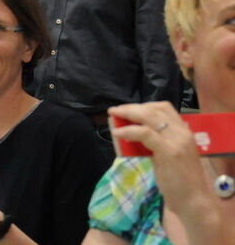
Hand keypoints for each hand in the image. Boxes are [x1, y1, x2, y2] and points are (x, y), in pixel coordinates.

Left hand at [107, 102, 212, 219]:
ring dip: (128, 114)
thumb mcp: (167, 155)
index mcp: (184, 131)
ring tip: (113, 116)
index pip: (164, 108)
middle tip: (115, 110)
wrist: (194, 201)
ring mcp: (177, 141)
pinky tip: (117, 133)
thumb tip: (129, 131)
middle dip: (131, 107)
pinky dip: (128, 130)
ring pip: (149, 117)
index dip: (144, 105)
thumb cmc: (179, 180)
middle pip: (154, 109)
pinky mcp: (169, 152)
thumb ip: (153, 142)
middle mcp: (182, 132)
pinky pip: (145, 133)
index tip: (128, 109)